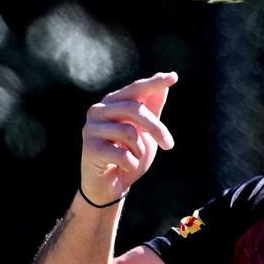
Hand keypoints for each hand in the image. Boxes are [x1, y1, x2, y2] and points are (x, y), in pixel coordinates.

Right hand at [80, 72, 177, 204]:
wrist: (108, 187)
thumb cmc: (128, 156)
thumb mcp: (145, 131)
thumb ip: (152, 107)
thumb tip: (165, 78)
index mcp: (112, 103)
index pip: (135, 89)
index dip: (154, 83)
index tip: (173, 77)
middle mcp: (98, 111)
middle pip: (134, 109)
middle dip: (156, 128)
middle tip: (169, 145)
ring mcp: (91, 128)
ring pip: (129, 132)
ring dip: (140, 150)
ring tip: (133, 157)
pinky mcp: (90, 148)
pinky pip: (122, 153)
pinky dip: (131, 163)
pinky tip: (123, 167)